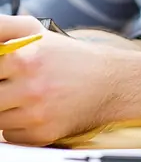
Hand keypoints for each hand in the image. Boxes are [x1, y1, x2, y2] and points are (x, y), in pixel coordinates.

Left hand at [0, 14, 124, 144]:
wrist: (109, 83)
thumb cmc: (67, 56)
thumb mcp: (34, 30)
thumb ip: (3, 27)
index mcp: (23, 58)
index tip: (5, 75)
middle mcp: (30, 87)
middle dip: (0, 91)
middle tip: (11, 85)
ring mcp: (36, 114)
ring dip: (5, 110)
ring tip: (25, 96)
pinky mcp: (42, 134)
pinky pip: (10, 135)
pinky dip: (16, 126)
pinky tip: (33, 112)